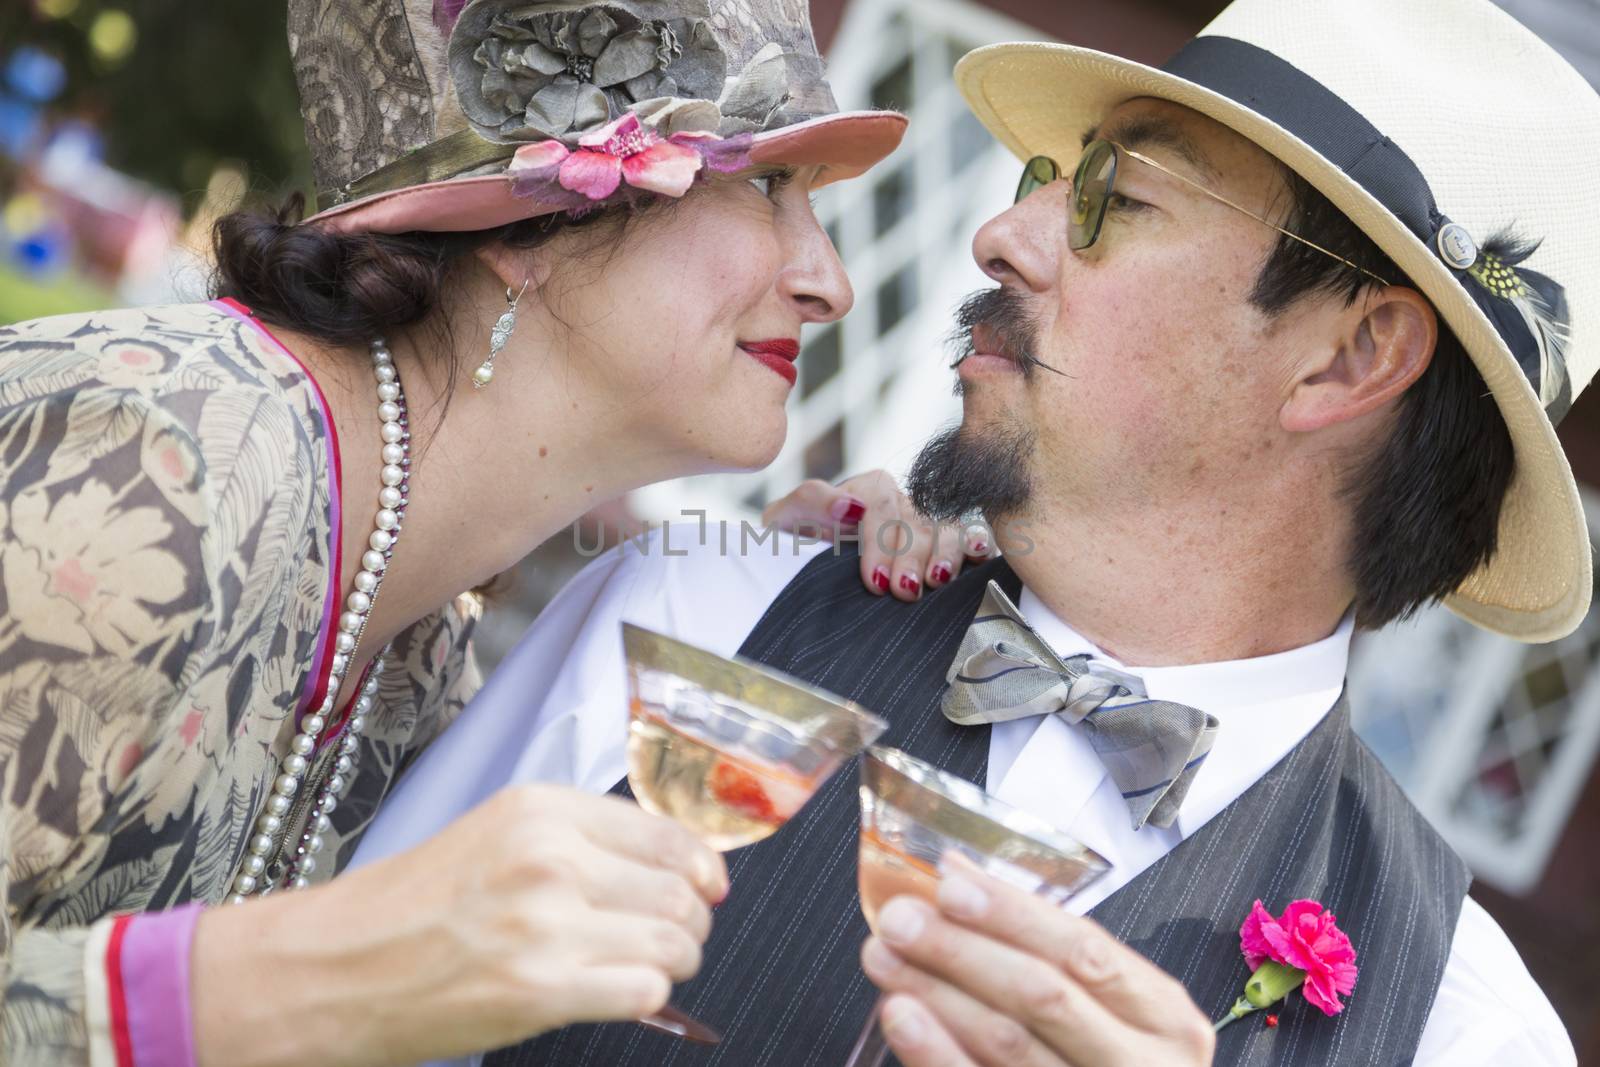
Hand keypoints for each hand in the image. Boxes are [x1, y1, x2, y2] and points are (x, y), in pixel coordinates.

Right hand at [193, 785, 727, 1066]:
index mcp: (540, 810)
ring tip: (649, 966)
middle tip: (673, 934)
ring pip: (672, 942)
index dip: (701, 866)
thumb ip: (577, 840)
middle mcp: (550, 858)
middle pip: (679, 890)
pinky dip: (647, 997)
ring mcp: (548, 925)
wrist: (330, 969)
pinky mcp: (541, 990)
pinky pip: (644, 991)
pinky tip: (621, 992)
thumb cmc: (406, 907)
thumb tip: (669, 863)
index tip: (708, 884)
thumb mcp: (494, 836)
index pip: (666, 833)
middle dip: (689, 920)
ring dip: (674, 960)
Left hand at [761, 470, 992, 601]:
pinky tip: (980, 556)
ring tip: (939, 580)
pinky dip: (978, 547)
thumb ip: (813, 502)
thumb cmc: (797, 538)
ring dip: (946, 555)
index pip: (883, 508)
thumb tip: (849, 507)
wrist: (806, 561)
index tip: (873, 580)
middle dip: (912, 558)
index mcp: (872, 488)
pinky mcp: (944, 548)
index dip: (881, 544)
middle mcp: (906, 502)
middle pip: (918, 523)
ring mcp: (928, 525)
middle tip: (904, 592)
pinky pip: (968, 540)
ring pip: (947, 531)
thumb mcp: (787, 517)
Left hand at [859, 857, 1214, 1066]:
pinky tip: (902, 1017)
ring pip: (1009, 1045)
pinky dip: (936, 1050)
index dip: (1014, 915)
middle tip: (899, 919)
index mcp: (1162, 1016)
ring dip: (937, 994)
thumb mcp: (1105, 1000)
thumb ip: (1040, 943)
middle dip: (962, 950)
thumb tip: (959, 874)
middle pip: (1043, 996)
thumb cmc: (1112, 1055)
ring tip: (883, 957)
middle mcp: (1141, 1064)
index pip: (1083, 950)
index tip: (950, 885)